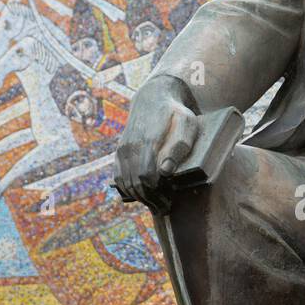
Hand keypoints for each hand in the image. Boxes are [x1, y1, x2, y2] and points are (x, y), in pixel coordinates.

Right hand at [114, 76, 198, 209]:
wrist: (153, 97)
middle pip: (135, 183)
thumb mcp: (186, 125)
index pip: (146, 177)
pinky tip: (141, 194)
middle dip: (149, 199)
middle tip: (164, 207)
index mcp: (147, 142)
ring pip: (125, 182)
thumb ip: (178, 147)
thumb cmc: (176, 113)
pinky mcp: (119, 151)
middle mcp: (130, 147)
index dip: (157, 193)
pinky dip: (127, 189)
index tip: (168, 202)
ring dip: (139, 197)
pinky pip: (118, 176)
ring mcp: (122, 149)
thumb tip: (165, 171)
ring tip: (155, 203)